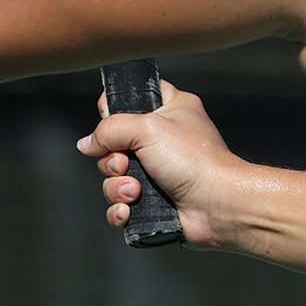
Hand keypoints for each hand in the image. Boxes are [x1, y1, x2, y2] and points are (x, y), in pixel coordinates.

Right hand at [77, 81, 246, 249]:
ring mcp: (157, 171)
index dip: (116, 109)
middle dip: (113, 159)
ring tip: (136, 190)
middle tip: (127, 163)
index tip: (113, 121)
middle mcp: (163, 139)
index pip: (134, 97)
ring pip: (114, 176)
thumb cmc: (197, 161)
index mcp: (170, 109)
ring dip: (117, 186)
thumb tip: (87, 142)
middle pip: (114, 143)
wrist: (217, 205)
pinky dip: (121, 208)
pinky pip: (120, 204)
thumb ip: (110, 128)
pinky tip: (130, 208)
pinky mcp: (153, 201)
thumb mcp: (149, 127)